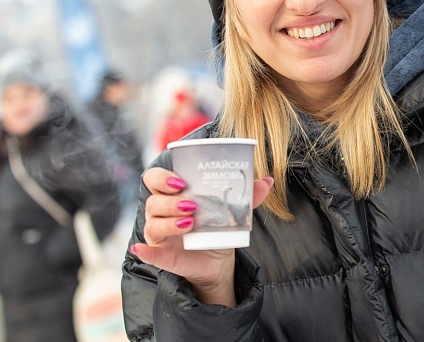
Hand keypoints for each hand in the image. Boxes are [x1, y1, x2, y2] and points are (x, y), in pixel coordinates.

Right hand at [129, 167, 273, 305]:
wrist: (219, 260)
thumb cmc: (218, 228)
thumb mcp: (233, 212)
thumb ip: (247, 197)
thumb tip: (267, 181)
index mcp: (174, 195)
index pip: (155, 178)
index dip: (162, 177)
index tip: (182, 181)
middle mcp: (162, 212)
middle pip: (153, 201)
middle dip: (169, 201)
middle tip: (191, 204)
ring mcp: (159, 235)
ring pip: (153, 224)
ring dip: (168, 222)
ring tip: (190, 222)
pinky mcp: (161, 256)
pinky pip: (149, 253)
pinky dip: (146, 251)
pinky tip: (143, 249)